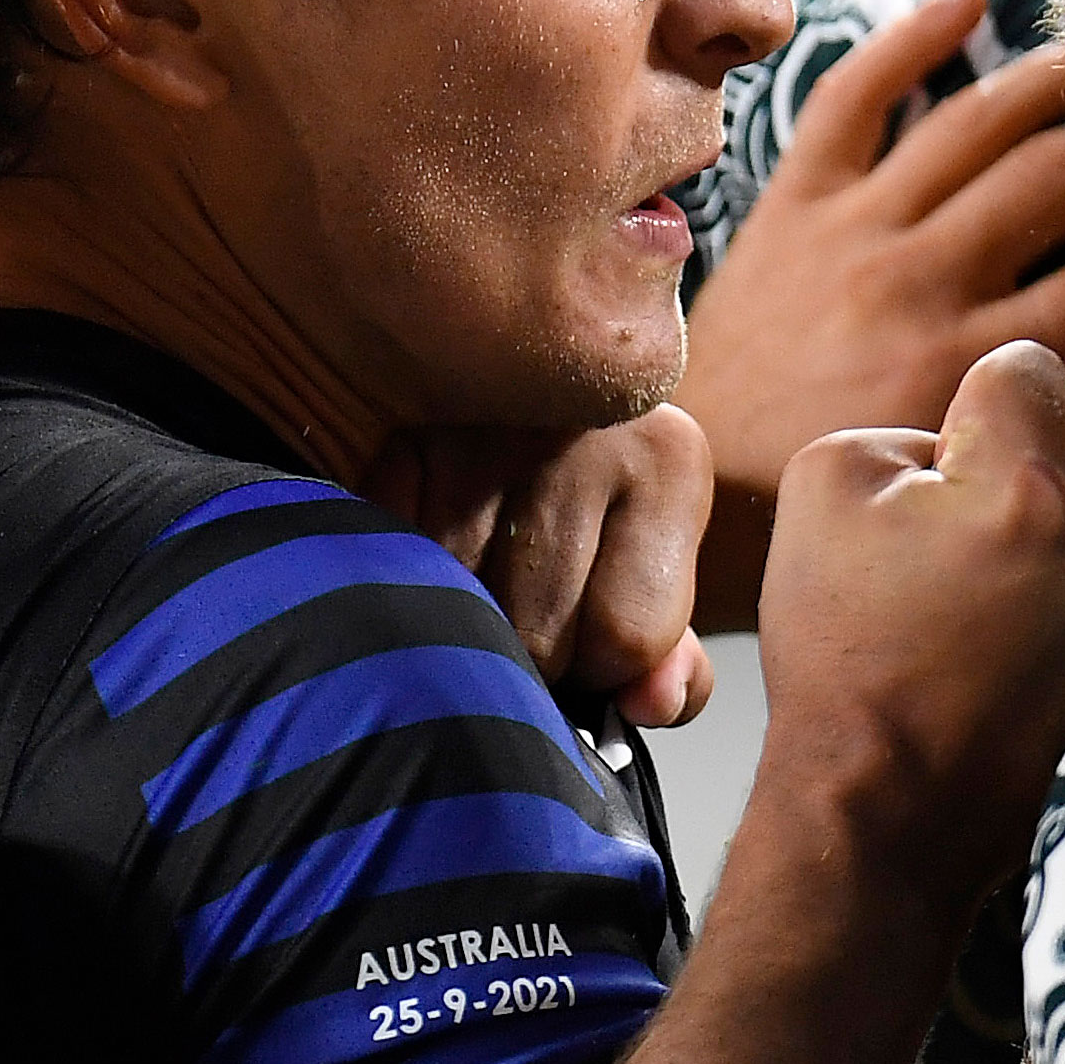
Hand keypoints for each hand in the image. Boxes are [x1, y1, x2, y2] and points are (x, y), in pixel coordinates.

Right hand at [362, 406, 715, 727]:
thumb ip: (668, 659)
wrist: (535, 359)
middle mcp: (578, 433)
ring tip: (481, 588)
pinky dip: (407, 579)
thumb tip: (650, 704)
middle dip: (532, 655)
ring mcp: (482, 431)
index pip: (626, 641)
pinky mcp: (403, 437)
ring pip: (457, 612)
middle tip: (532, 613)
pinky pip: (396, 564)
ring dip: (463, 623)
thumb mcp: (656, 564)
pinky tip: (429, 557)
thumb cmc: (602, 494)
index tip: (595, 636)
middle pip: (537, 637)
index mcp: (667, 460)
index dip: (607, 667)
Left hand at [680, 0, 1064, 624]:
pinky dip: (911, 36)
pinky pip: (854, 96)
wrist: (701, 484)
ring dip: (1048, 79)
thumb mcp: (950, 464)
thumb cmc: (831, 486)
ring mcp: (854, 231)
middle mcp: (920, 283)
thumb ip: (1025, 404)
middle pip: (1052, 181)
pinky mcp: (793, 201)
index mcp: (968, 364)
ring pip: (973, 125)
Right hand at [758, 342, 1064, 831]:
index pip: (1029, 368)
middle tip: (984, 532)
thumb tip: (965, 444)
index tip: (957, 460)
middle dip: (1042, 461)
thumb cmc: (847, 652)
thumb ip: (904, 428)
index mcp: (1018, 481)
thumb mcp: (824, 490)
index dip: (980, 403)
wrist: (896, 797)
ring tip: (1039, 570)